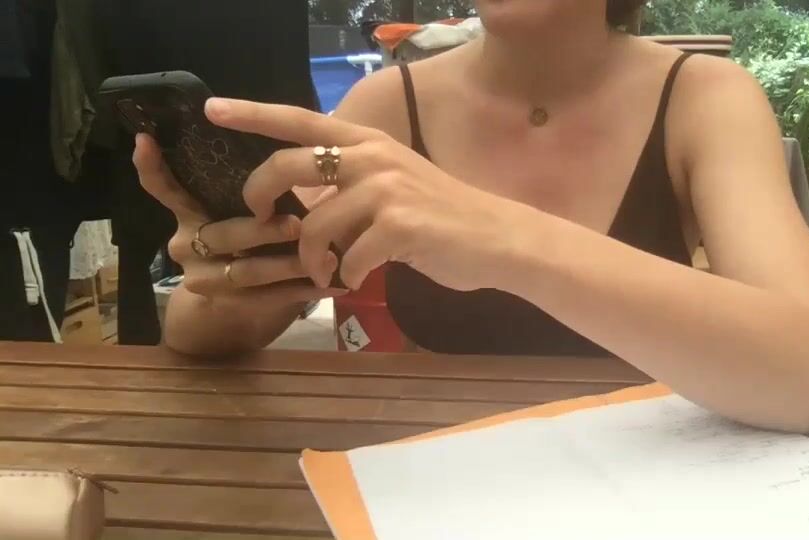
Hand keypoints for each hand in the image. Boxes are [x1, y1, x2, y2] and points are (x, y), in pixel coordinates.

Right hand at [133, 133, 342, 306]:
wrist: (239, 307)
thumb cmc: (254, 240)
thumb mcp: (250, 209)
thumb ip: (260, 188)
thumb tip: (299, 157)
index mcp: (189, 212)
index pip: (163, 188)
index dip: (151, 167)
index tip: (145, 139)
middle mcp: (186, 245)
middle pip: (223, 234)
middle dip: (263, 230)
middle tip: (297, 224)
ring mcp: (203, 278)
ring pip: (248, 271)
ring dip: (291, 264)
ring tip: (331, 259)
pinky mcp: (228, 306)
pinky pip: (267, 299)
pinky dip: (302, 292)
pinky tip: (332, 288)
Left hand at [206, 98, 544, 291]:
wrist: (498, 238)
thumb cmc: (444, 216)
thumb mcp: (395, 186)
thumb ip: (352, 186)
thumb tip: (308, 206)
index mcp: (368, 142)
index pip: (300, 120)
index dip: (252, 114)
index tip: (212, 109)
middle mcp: (372, 157)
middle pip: (288, 165)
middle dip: (261, 196)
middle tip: (264, 221)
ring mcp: (386, 189)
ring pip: (315, 225)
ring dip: (310, 259)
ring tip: (322, 273)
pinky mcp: (399, 225)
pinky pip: (347, 258)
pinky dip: (345, 276)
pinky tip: (356, 279)